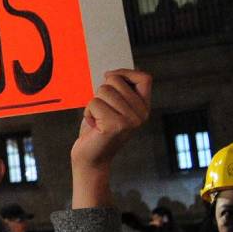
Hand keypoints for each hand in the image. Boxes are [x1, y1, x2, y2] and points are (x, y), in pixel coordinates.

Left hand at [70, 69, 150, 208]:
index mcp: (143, 107)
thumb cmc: (98, 129)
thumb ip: (118, 92)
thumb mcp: (111, 107)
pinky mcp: (116, 125)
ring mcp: (131, 120)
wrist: (91, 158)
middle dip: (100, 92)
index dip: (124, 73)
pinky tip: (94, 126)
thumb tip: (114, 73)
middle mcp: (142, 114)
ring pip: (103, 91)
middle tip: (101, 111)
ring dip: (93, 104)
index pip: (144, 78)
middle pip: (115, 81)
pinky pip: (94, 103)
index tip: (109, 77)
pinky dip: (88, 112)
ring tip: (98, 119)